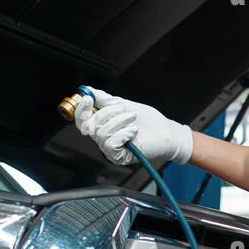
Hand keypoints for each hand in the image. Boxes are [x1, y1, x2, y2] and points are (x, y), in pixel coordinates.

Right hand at [74, 88, 193, 166]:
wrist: (166, 131)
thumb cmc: (148, 121)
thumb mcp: (125, 105)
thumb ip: (106, 100)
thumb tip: (91, 91)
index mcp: (102, 125)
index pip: (82, 120)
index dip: (81, 109)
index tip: (88, 98)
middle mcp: (103, 138)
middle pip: (89, 125)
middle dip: (108, 113)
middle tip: (124, 110)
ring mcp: (110, 149)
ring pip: (101, 133)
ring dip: (119, 122)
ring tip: (132, 120)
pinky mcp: (119, 157)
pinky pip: (110, 144)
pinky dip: (123, 134)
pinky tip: (133, 131)